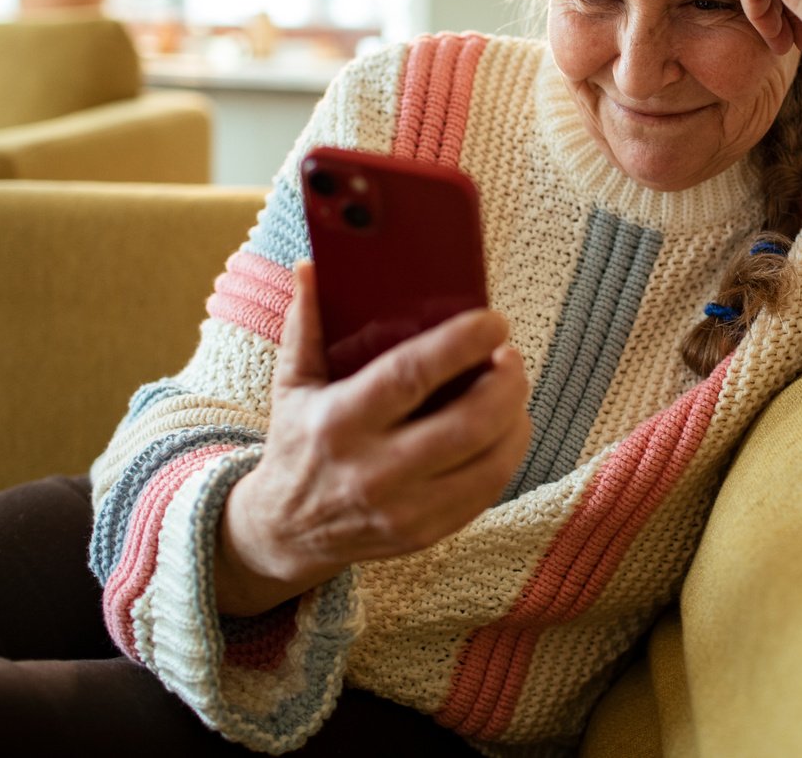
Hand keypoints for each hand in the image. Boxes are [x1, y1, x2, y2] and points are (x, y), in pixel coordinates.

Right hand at [215, 261, 531, 614]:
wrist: (284, 532)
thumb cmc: (297, 444)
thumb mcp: (291, 384)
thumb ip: (305, 325)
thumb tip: (311, 267)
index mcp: (339, 423)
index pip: (412, 375)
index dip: (462, 344)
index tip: (493, 321)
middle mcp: (373, 470)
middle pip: (468, 423)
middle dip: (506, 382)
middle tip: (511, 355)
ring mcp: (403, 509)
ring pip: (489, 462)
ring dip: (516, 417)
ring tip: (512, 387)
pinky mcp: (425, 533)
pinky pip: (487, 492)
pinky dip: (508, 453)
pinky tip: (506, 426)